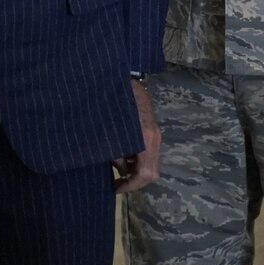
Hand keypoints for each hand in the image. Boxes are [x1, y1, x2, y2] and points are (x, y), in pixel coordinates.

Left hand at [113, 79, 161, 193]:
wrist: (123, 76)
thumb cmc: (111, 103)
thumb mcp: (107, 132)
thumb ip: (115, 153)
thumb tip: (119, 169)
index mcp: (146, 139)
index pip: (146, 174)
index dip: (131, 186)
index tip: (115, 188)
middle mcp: (155, 137)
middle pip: (152, 171)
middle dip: (134, 180)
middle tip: (116, 183)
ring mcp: (155, 132)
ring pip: (151, 161)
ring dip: (135, 169)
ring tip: (115, 169)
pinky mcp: (152, 127)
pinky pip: (148, 150)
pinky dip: (136, 158)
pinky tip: (121, 154)